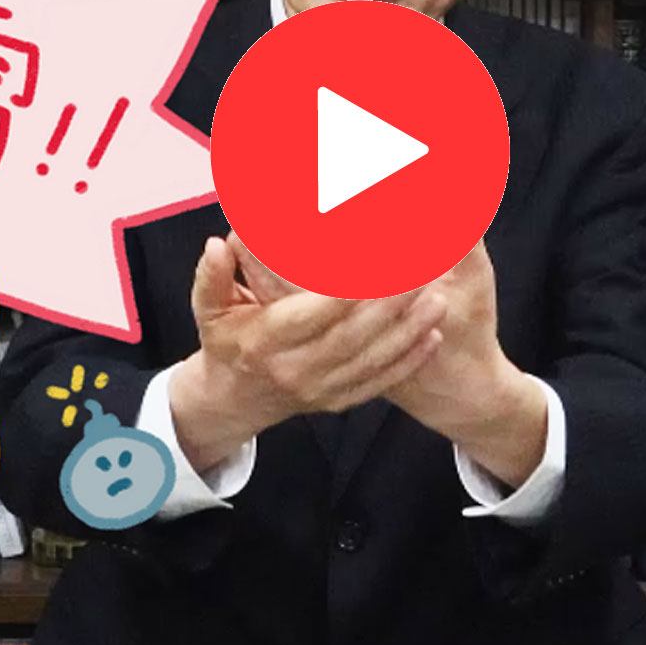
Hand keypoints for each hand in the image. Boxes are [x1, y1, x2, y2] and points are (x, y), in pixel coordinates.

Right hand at [234, 236, 545, 487]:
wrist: (235, 400)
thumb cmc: (226, 339)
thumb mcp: (207, 309)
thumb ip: (212, 276)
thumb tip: (218, 243)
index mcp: (264, 342)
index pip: (310, 315)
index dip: (343, 292)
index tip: (373, 263)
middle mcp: (294, 369)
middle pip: (350, 337)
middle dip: (388, 305)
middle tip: (421, 271)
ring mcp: (319, 390)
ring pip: (371, 362)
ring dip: (408, 332)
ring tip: (438, 300)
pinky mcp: (338, 401)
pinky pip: (378, 383)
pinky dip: (408, 361)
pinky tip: (434, 335)